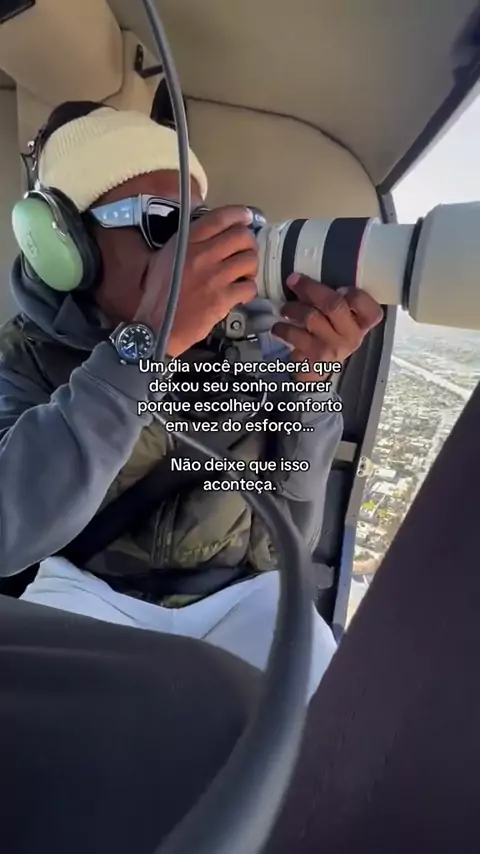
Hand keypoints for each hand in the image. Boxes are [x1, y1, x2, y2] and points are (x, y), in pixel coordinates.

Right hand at [134, 206, 257, 356]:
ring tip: (244, 275)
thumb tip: (207, 234)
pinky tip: (241, 294)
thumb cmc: (158, 293)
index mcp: (186, 241)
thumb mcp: (163, 257)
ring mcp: (214, 277)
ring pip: (250, 260)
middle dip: (250, 243)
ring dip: (251, 267)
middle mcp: (202, 254)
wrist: (157, 327)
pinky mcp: (223, 299)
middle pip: (242, 236)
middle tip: (245, 253)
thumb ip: (185, 242)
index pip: (220, 217)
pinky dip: (249, 290)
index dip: (240, 214)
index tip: (247, 217)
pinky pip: (249, 287)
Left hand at [272, 274, 383, 380]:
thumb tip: (311, 265)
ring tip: (285, 308)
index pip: (371, 308)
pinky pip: (295, 335)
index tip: (340, 287)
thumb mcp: (342, 317)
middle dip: (310, 288)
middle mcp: (352, 337)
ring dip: (293, 308)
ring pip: (311, 317)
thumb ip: (339, 298)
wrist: (318, 368)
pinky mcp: (314, 358)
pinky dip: (282, 327)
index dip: (355, 294)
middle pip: (334, 305)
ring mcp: (334, 348)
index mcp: (364, 323)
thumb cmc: (331, 332)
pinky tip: (278, 326)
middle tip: (293, 280)